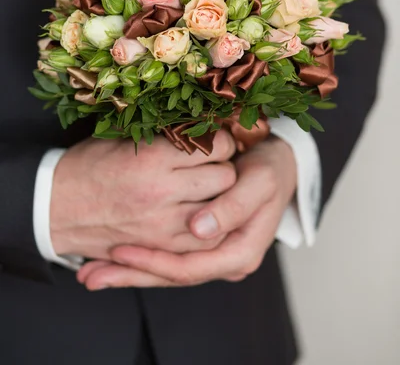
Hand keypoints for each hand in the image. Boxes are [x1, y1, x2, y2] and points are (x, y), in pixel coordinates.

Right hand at [51, 130, 235, 259]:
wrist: (55, 208)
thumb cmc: (89, 166)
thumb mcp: (123, 138)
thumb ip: (164, 136)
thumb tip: (201, 127)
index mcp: (152, 158)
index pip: (215, 147)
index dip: (220, 142)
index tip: (214, 142)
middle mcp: (162, 192)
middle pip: (224, 178)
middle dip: (224, 169)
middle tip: (213, 165)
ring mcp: (162, 225)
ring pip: (219, 212)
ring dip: (219, 199)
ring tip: (206, 189)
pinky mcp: (159, 248)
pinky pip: (203, 240)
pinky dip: (207, 226)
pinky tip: (199, 213)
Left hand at [77, 136, 296, 289]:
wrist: (279, 164)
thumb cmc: (269, 169)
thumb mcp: (258, 182)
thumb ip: (232, 206)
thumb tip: (199, 229)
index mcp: (242, 253)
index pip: (190, 270)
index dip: (154, 263)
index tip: (119, 250)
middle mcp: (225, 260)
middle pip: (173, 276)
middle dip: (131, 277)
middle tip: (90, 275)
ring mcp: (213, 253)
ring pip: (167, 269)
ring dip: (131, 271)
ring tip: (91, 272)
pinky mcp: (202, 241)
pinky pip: (169, 253)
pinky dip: (142, 254)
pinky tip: (113, 254)